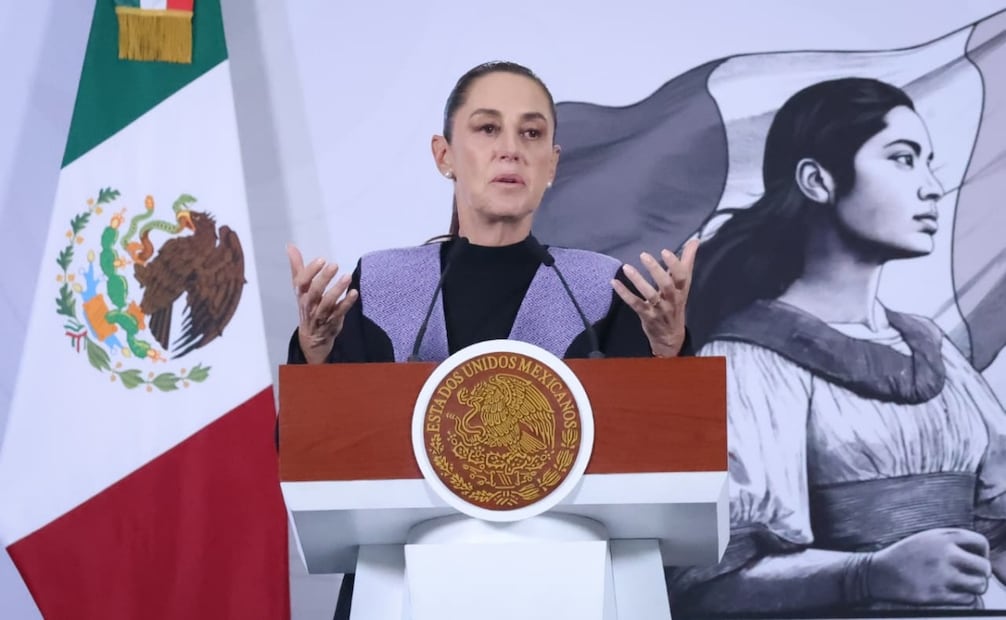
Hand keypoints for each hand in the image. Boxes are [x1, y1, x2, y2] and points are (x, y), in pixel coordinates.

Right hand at [287, 244, 357, 363]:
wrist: (312, 337)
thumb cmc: (307, 306)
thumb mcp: (300, 288)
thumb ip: (297, 266)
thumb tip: (290, 246)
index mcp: (301, 294)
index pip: (302, 282)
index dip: (310, 271)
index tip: (321, 259)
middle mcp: (309, 304)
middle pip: (315, 292)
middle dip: (324, 278)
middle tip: (334, 265)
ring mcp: (321, 314)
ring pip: (328, 303)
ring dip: (337, 289)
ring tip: (347, 276)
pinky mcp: (333, 321)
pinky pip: (340, 312)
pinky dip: (347, 303)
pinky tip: (354, 292)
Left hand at [611, 238, 697, 356]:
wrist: (670, 337)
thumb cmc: (676, 303)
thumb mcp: (683, 285)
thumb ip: (687, 262)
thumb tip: (695, 241)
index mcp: (681, 290)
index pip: (681, 276)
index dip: (675, 264)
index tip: (665, 251)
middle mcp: (672, 299)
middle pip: (666, 285)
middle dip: (655, 270)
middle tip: (644, 255)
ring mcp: (659, 309)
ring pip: (649, 295)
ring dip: (638, 280)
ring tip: (626, 268)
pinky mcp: (646, 316)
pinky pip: (635, 304)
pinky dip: (624, 293)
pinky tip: (614, 282)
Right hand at [869, 528, 990, 605]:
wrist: (878, 572)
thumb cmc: (903, 555)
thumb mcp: (925, 537)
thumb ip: (950, 540)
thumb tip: (976, 552)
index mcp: (943, 537)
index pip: (980, 542)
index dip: (982, 552)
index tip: (975, 558)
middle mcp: (945, 554)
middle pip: (983, 566)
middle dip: (980, 572)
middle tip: (971, 575)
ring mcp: (942, 575)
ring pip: (979, 585)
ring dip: (974, 586)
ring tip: (964, 585)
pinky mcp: (938, 594)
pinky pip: (967, 599)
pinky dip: (964, 597)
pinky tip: (953, 593)